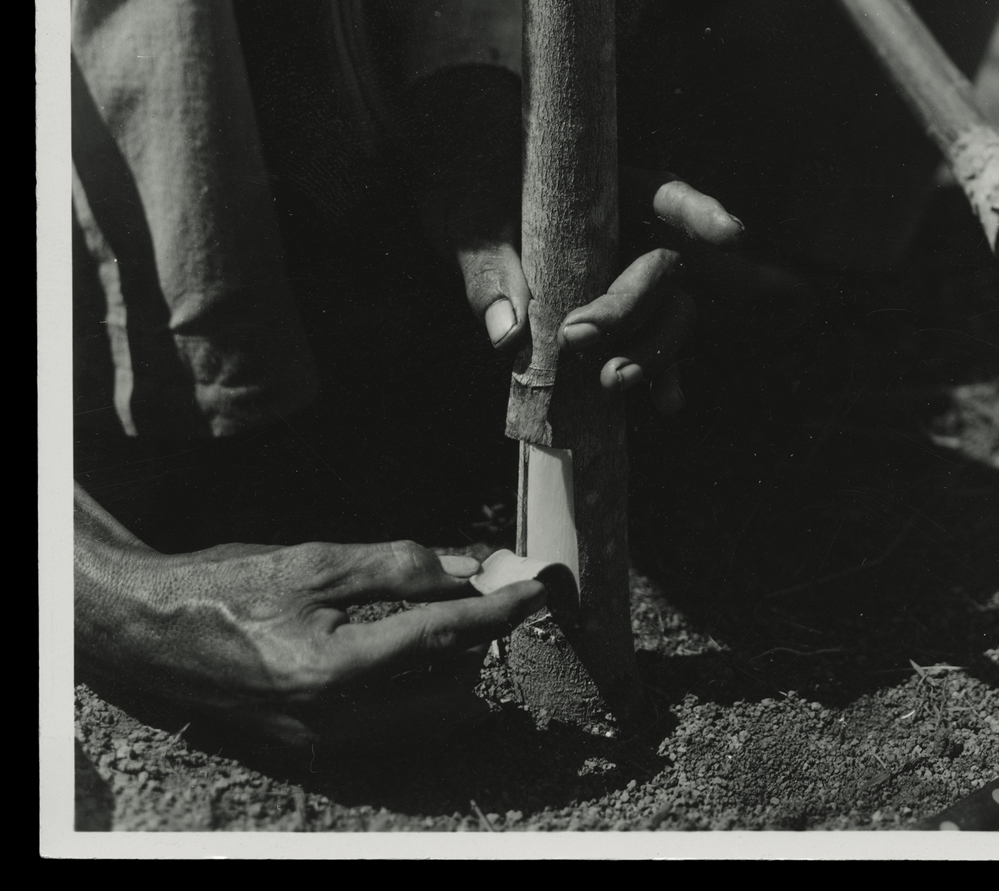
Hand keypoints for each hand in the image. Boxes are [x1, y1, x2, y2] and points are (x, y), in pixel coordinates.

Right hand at [74, 486, 544, 751]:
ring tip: (448, 620)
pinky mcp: (313, 749)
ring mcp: (322, 742)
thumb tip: (470, 569)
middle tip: (485, 598)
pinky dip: (419, 690)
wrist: (147, 633)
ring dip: (455, 671)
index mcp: (333, 667)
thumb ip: (399, 566)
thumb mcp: (315, 560)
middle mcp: (332, 718)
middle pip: (452, 691)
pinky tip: (412, 649)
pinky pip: (394, 727)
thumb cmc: (226, 586)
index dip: (501, 611)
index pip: (445, 637)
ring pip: (428, 718)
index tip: (540, 590)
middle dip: (480, 645)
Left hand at [404, 67, 742, 414]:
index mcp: (610, 188)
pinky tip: (665, 404)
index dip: (701, 214)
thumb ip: (491, 269)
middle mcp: (633, 229)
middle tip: (579, 337)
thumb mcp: (471, 219)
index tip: (732, 236)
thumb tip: (506, 333)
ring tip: (613, 381)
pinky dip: (658, 373)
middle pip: (662, 269)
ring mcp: (629, 273)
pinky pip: (647, 343)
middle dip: (634, 307)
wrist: (466, 205)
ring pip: (667, 312)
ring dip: (651, 349)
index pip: (666, 195)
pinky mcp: (617, 315)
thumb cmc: (474, 190)